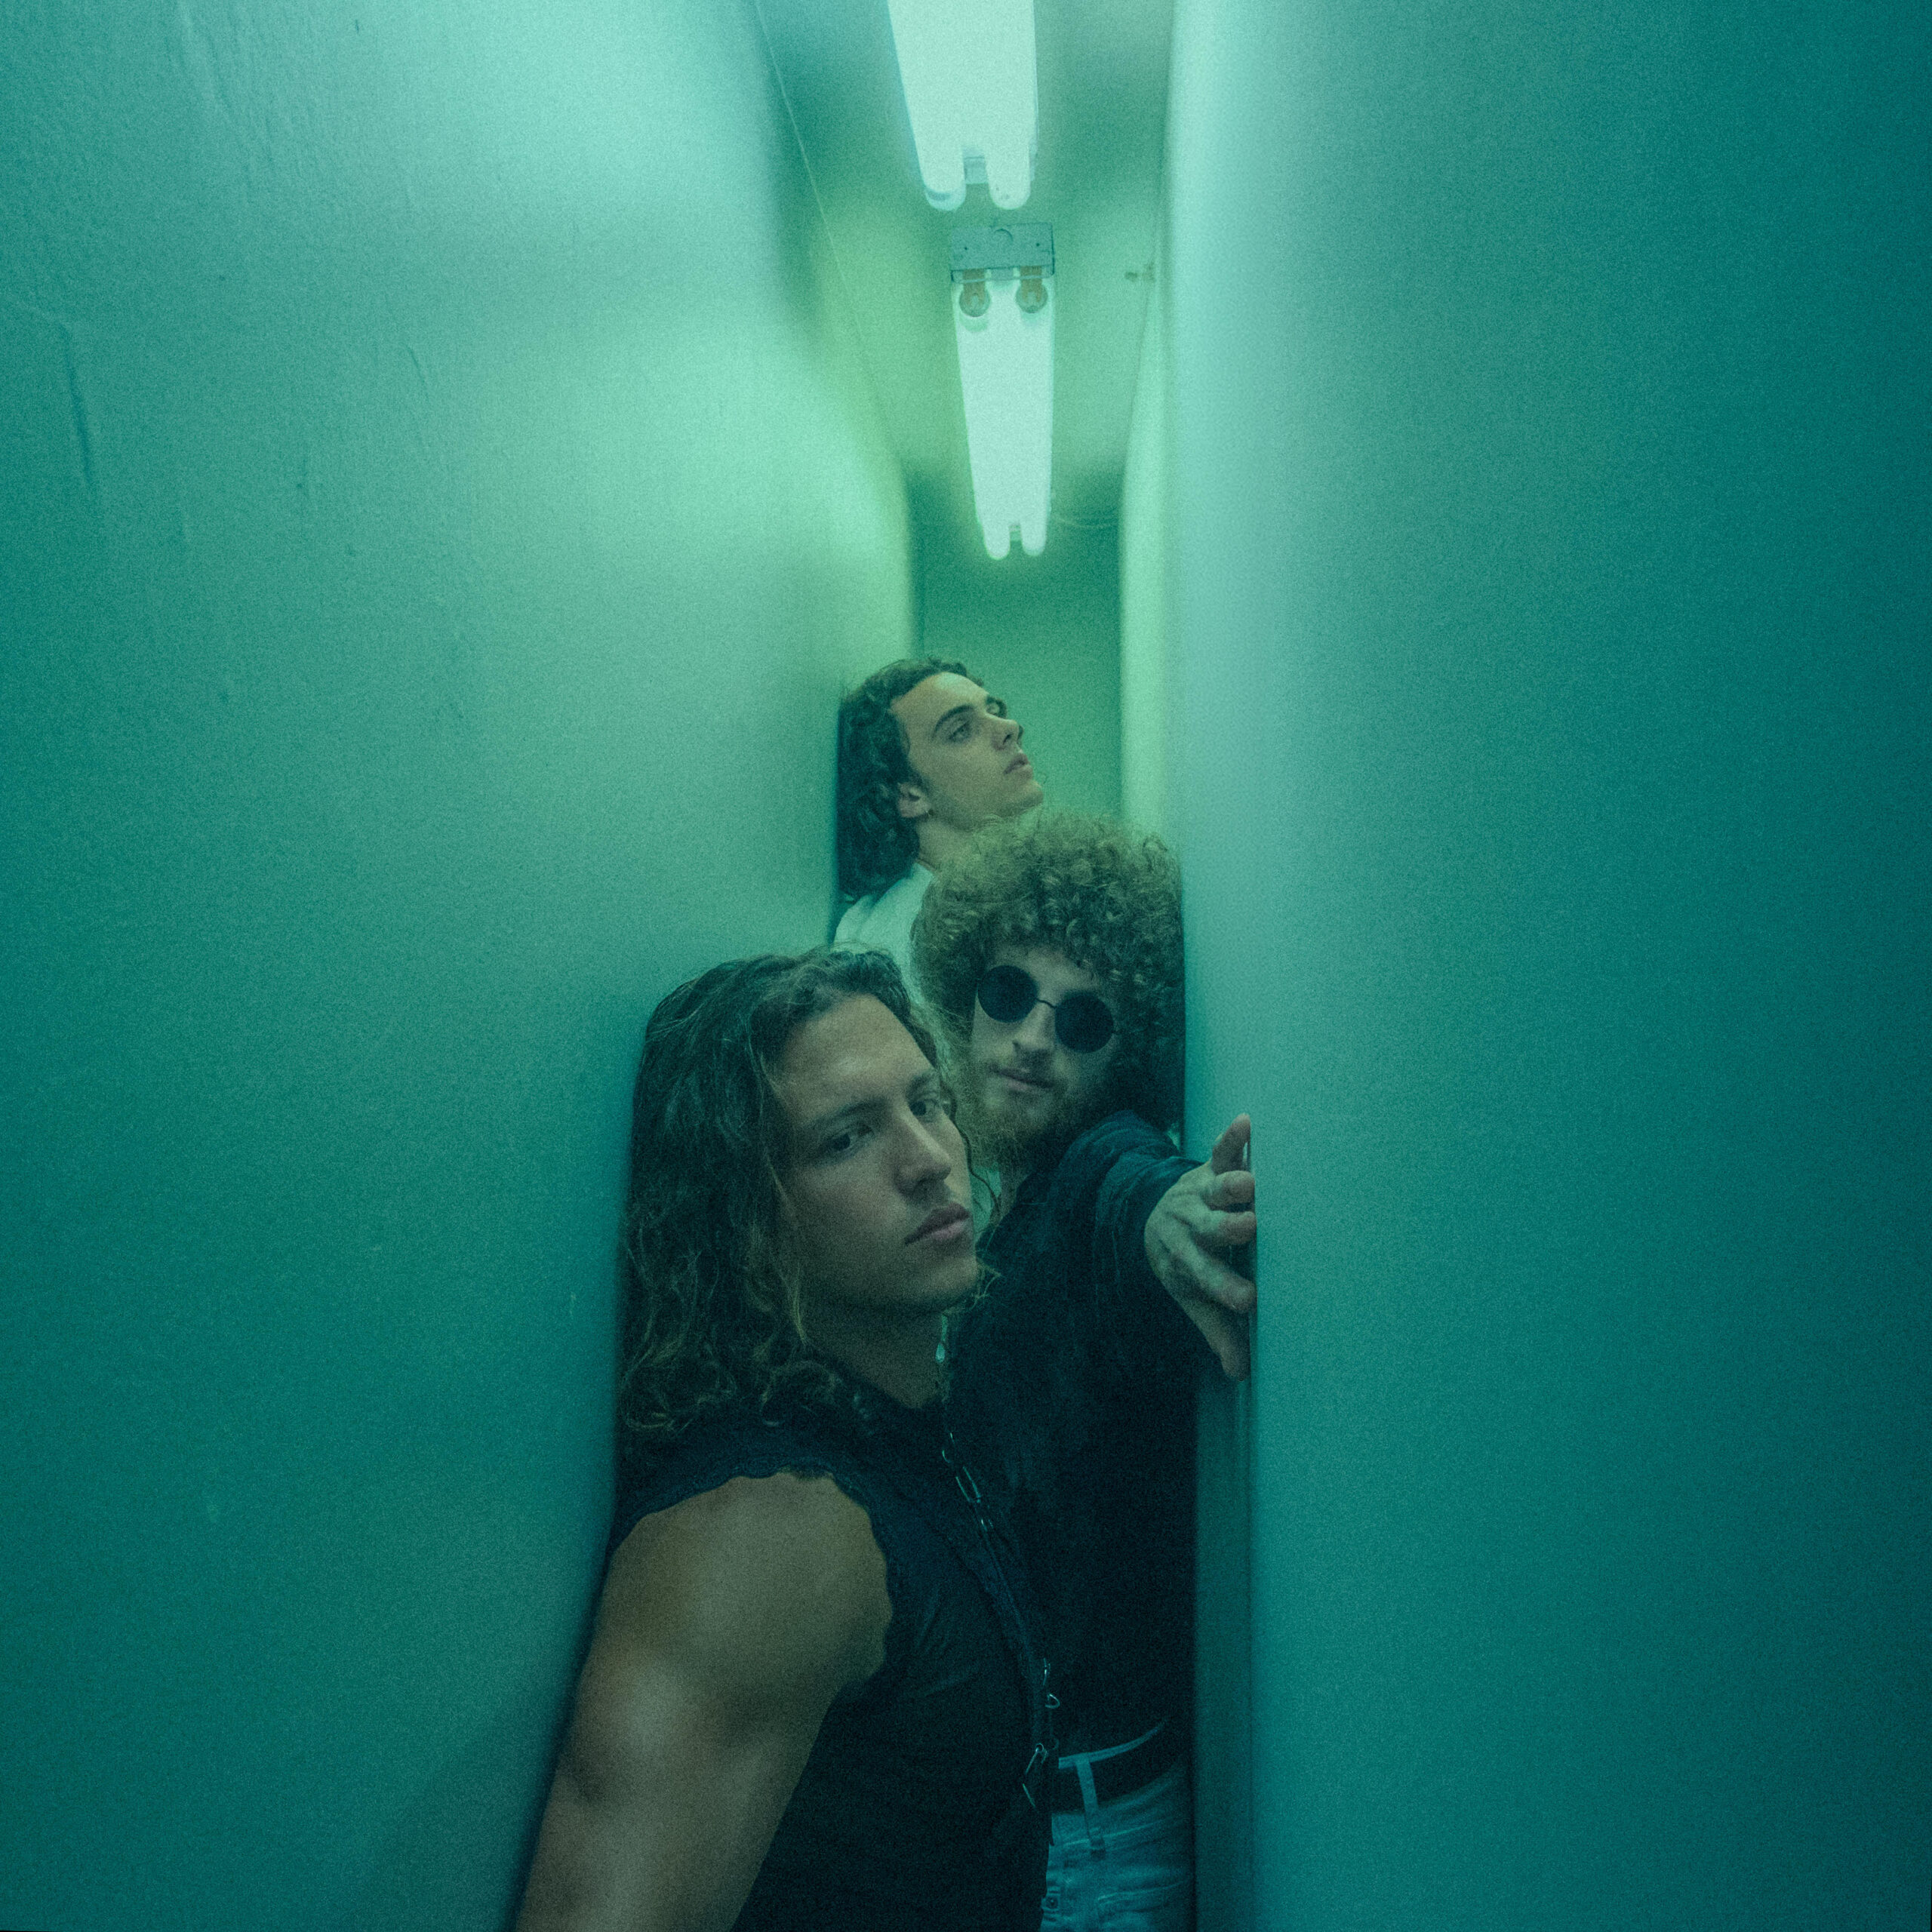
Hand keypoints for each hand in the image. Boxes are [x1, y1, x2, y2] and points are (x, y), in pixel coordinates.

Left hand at [1143, 1115, 1256, 1379]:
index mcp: (1187, 1261)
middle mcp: (1190, 1224)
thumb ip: (1219, 1331)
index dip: (1224, 1289)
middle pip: (1208, 1228)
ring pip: (1214, 1188)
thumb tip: (1241, 1373)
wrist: (1154, 1218)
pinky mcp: (1209, 1166)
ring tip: (1249, 1183)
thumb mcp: (1195, 1298)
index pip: (1206, 1278)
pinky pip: (1219, 1150)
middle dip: (1226, 1229)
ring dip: (1229, 1185)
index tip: (1249, 1301)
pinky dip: (1231, 1137)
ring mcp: (1199, 1193)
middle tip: (1248, 1228)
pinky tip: (1245, 1122)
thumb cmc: (1188, 1263)